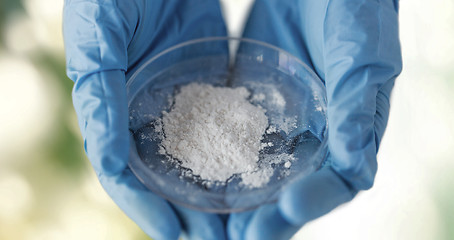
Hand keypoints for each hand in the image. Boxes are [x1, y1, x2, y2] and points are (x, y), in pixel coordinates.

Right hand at [63, 1, 228, 238]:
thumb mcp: (100, 32)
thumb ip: (99, 91)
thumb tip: (107, 158)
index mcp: (111, 108)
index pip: (124, 171)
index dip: (145, 205)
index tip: (174, 233)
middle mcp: (144, 113)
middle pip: (164, 175)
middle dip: (188, 211)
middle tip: (217, 239)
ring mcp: (179, 101)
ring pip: (196, 158)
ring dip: (215, 192)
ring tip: (241, 222)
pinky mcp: (208, 85)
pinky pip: (223, 125)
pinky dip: (236, 154)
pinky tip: (256, 174)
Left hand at [228, 0, 401, 238]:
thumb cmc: (354, 5)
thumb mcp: (361, 50)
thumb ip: (358, 104)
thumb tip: (357, 167)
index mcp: (353, 126)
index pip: (339, 178)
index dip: (315, 201)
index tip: (283, 211)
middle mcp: (316, 131)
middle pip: (295, 185)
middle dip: (268, 216)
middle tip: (238, 238)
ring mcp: (281, 119)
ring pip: (261, 169)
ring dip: (239, 199)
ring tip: (210, 225)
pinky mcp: (250, 101)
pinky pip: (232, 135)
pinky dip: (216, 159)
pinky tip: (192, 174)